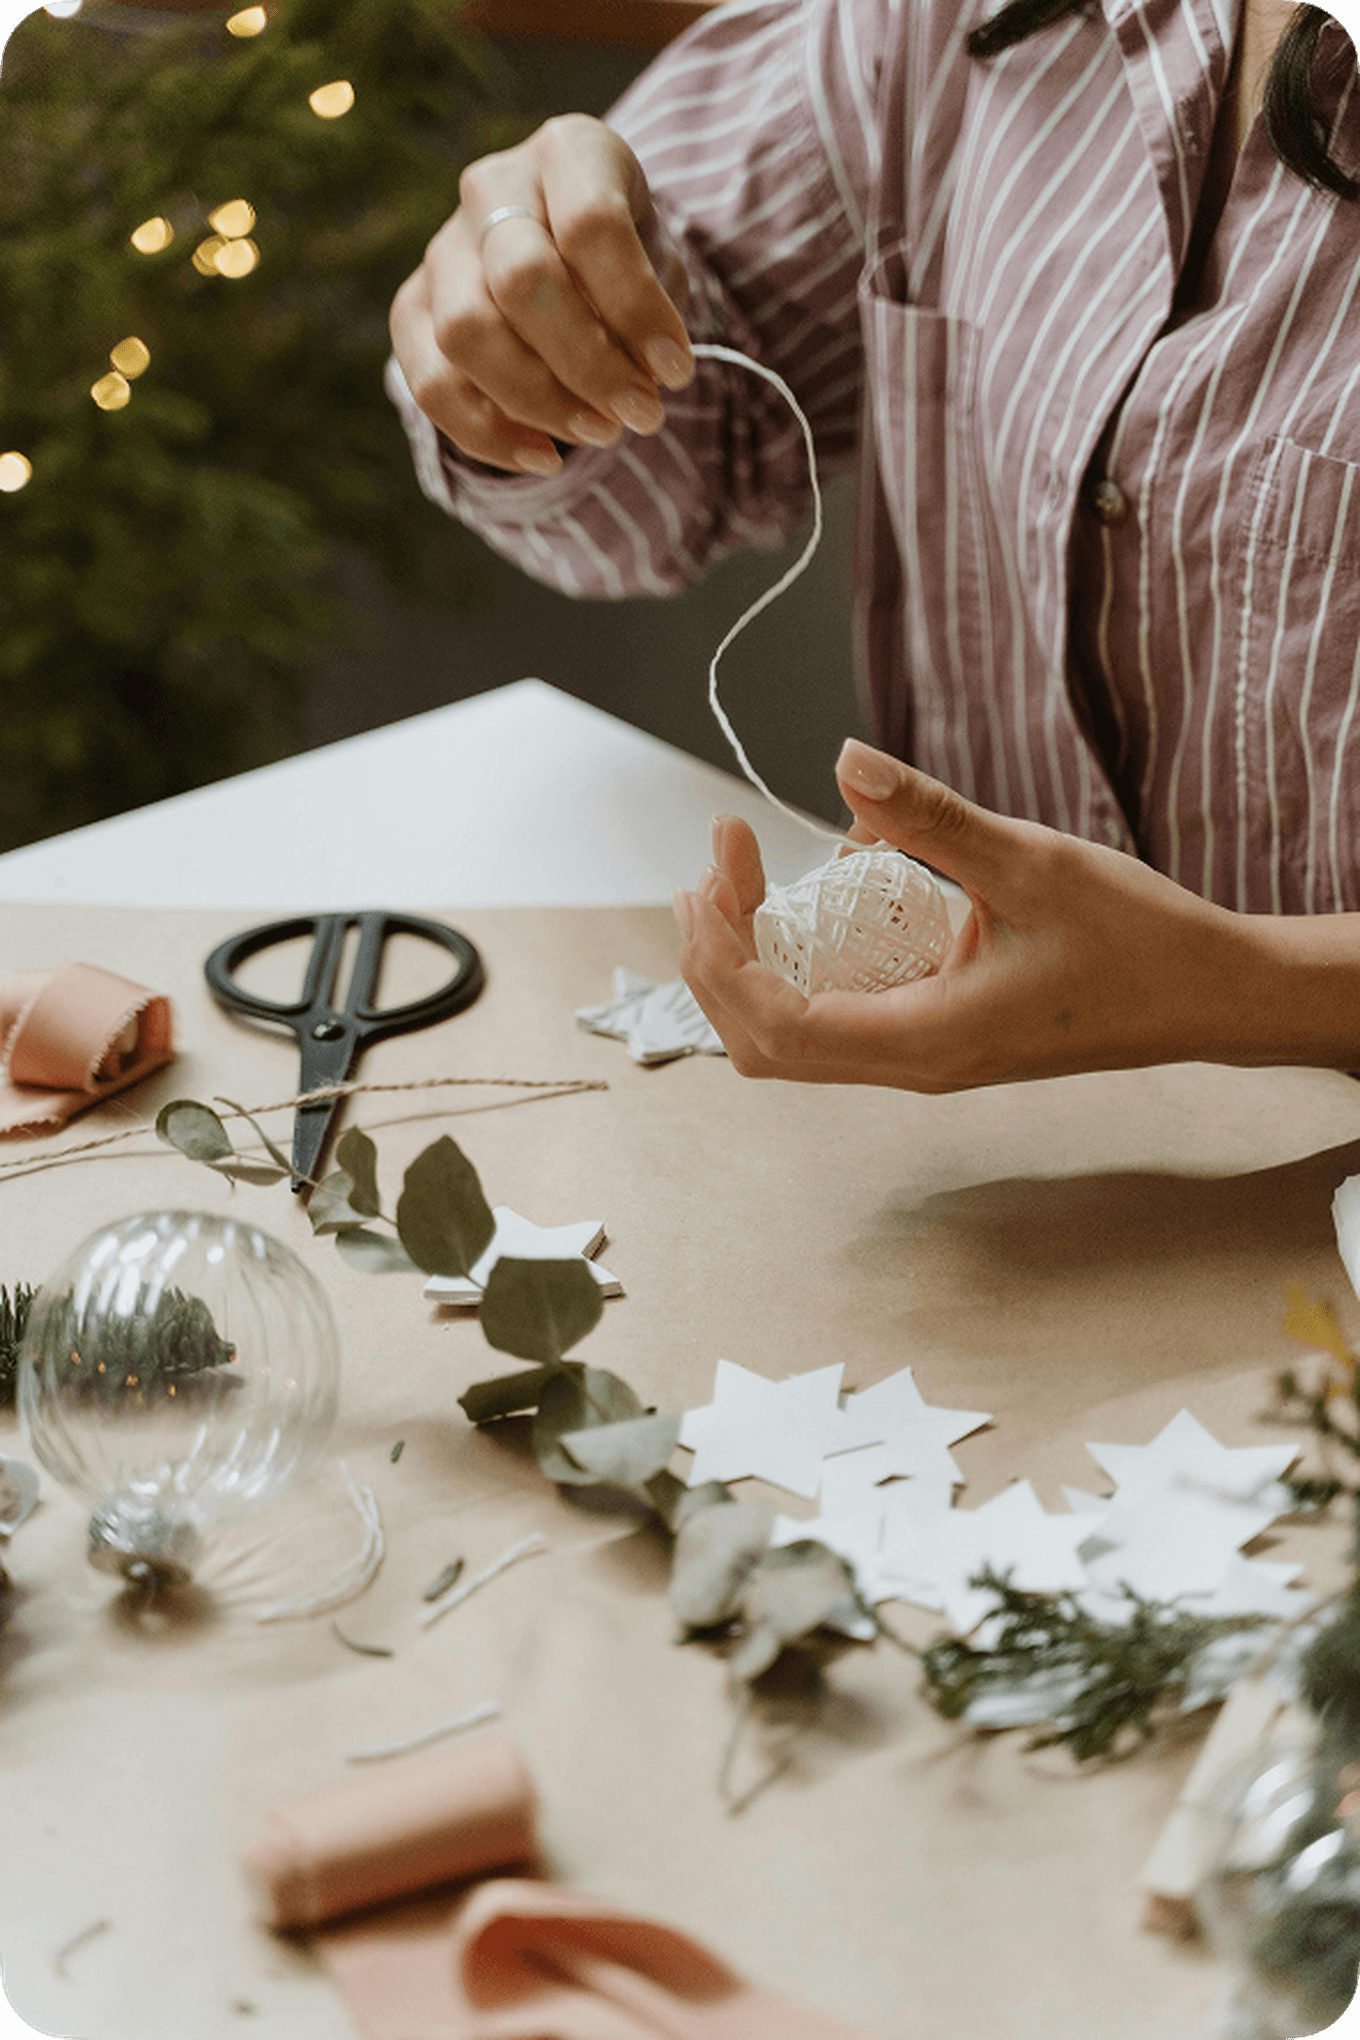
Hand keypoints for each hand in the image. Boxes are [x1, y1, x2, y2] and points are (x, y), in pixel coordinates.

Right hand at [389, 115, 693, 476]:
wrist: (567, 256)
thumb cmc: (625, 261)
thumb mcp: (657, 264)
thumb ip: (648, 309)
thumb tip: (635, 380)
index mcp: (568, 152)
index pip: (592, 225)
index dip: (637, 309)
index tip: (676, 372)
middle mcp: (493, 187)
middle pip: (521, 280)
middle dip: (588, 364)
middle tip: (640, 414)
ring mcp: (443, 247)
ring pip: (466, 334)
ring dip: (539, 402)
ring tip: (600, 432)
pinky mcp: (412, 307)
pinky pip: (430, 383)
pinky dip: (488, 435)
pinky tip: (544, 457)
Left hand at [673, 739, 1280, 1090]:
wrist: (1211, 995)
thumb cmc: (1137, 941)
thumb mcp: (1029, 863)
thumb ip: (927, 819)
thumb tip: (843, 761)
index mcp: (926, 1040)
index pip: (777, 1022)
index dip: (723, 950)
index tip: (718, 864)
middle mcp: (913, 1063)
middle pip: (766, 1042)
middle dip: (719, 956)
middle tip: (714, 866)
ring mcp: (924, 1057)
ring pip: (796, 1037)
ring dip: (754, 963)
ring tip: (737, 880)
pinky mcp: (939, 1037)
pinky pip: (842, 1015)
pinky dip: (807, 961)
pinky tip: (829, 887)